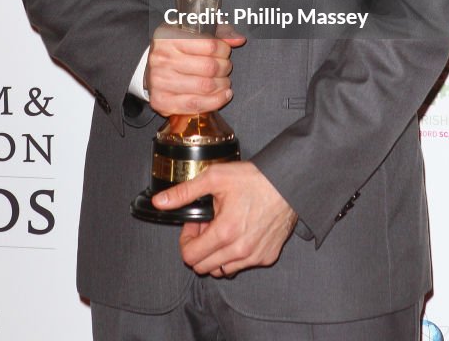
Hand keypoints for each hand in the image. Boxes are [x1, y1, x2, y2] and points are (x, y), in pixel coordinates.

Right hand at [145, 23, 245, 116]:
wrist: (150, 69)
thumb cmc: (176, 49)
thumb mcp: (193, 31)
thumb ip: (218, 32)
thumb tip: (238, 39)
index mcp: (169, 37)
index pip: (209, 44)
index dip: (224, 49)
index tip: (225, 51)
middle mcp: (162, 58)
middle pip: (209, 67)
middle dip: (225, 68)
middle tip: (225, 67)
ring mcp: (160, 81)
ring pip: (205, 87)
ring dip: (222, 85)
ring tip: (224, 82)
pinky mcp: (161, 101)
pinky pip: (195, 104)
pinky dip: (215, 102)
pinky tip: (223, 95)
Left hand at [152, 162, 297, 275]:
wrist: (288, 183)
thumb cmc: (254, 179)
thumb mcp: (215, 177)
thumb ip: (184, 192)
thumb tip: (160, 202)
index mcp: (224, 232)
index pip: (190, 257)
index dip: (186, 240)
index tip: (194, 225)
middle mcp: (240, 250)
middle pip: (203, 267)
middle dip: (200, 247)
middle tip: (208, 225)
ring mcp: (255, 257)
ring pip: (222, 270)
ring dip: (217, 253)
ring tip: (224, 228)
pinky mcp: (267, 257)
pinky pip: (242, 266)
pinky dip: (236, 254)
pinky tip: (241, 231)